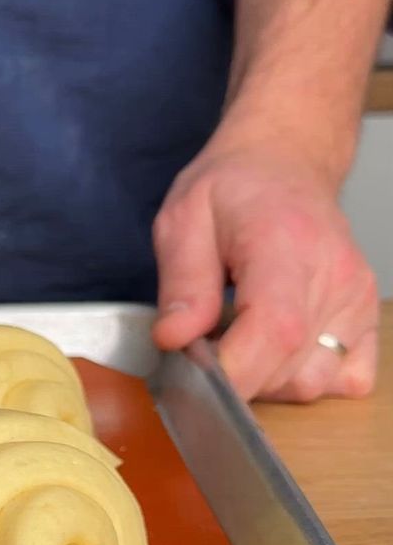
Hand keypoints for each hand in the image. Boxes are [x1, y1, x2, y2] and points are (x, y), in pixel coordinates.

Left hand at [151, 135, 378, 401]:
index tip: (196, 380)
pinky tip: (283, 351)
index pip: (274, 332)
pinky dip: (309, 378)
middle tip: (210, 345)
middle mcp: (333, 273)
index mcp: (286, 244)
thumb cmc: (235, 190)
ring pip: (311, 383)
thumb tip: (175, 339)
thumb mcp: (184, 220)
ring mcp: (356, 296)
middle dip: (237, 376)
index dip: (234, 372)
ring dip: (268, 380)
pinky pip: (346, 378)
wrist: (285, 162)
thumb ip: (181, 284)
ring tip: (244, 340)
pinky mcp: (367, 314)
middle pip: (287, 368)